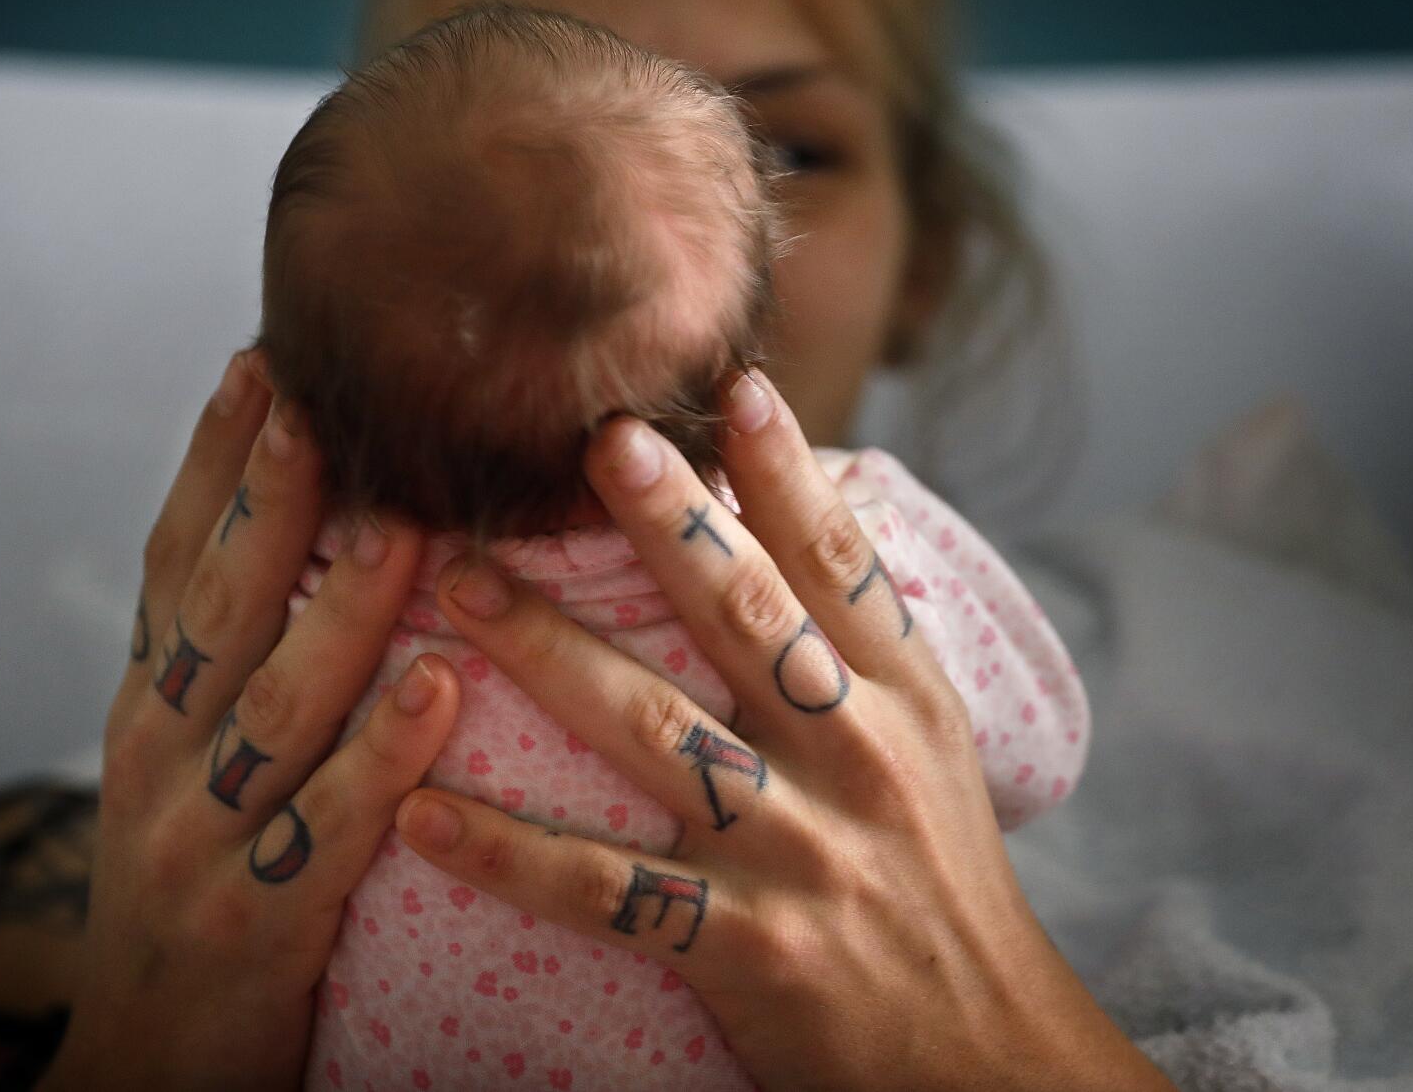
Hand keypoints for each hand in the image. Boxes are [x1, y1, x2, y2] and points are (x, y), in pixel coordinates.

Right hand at [41, 351, 460, 1090]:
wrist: (141, 1067)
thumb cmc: (190, 887)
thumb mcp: (180, 764)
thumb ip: (230, 660)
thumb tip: (297, 531)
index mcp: (147, 705)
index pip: (172, 561)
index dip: (212, 462)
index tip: (260, 362)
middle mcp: (157, 753)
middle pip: (216, 607)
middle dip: (267, 498)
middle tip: (318, 395)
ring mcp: (196, 838)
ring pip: (275, 703)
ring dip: (340, 607)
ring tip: (406, 519)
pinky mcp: (253, 918)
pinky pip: (326, 826)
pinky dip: (380, 756)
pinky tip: (436, 690)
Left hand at [393, 370, 1170, 1091]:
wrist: (987, 1056)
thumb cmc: (940, 886)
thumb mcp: (932, 749)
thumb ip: (862, 644)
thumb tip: (803, 512)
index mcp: (902, 699)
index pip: (841, 565)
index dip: (788, 473)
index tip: (732, 388)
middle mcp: (853, 756)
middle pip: (748, 618)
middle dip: (669, 523)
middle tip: (593, 438)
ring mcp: (796, 850)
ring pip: (657, 731)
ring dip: (549, 652)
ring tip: (459, 587)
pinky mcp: (745, 945)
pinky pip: (606, 889)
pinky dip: (510, 853)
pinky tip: (425, 812)